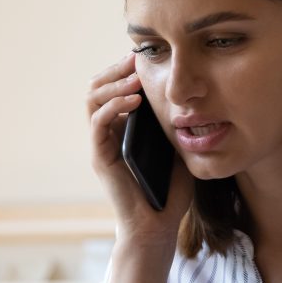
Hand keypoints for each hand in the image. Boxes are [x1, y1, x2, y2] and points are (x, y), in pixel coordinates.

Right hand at [87, 52, 194, 247]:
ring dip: (114, 82)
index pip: (115, 87)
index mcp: (124, 127)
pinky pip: (98, 122)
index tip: (147, 55)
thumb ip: (175, 122)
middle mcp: (108, 132)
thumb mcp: (179, 147)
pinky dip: (114, 105)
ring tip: (136, 77)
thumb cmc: (171, 192)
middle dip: (117, 69)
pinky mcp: (100, 157)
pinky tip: (135, 100)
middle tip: (137, 58)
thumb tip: (188, 91)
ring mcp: (101, 144)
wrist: (159, 226)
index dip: (126, 68)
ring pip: (93, 99)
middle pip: (98, 86)